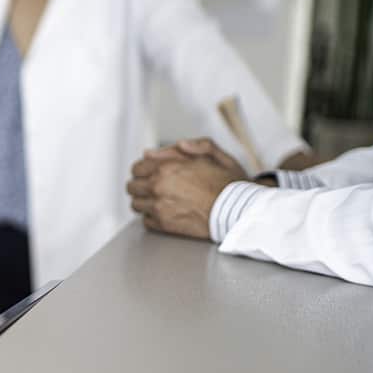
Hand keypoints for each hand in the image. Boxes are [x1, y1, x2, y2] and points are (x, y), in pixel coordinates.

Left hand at [127, 138, 247, 239]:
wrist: (239, 210)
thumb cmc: (229, 184)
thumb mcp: (214, 155)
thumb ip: (187, 147)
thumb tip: (156, 151)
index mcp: (167, 167)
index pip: (137, 168)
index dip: (144, 170)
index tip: (150, 173)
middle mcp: (158, 186)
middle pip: (132, 186)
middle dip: (141, 185)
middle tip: (153, 187)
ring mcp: (159, 207)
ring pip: (136, 204)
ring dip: (144, 202)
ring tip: (159, 200)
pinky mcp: (164, 225)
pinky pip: (145, 221)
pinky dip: (152, 217)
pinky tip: (165, 213)